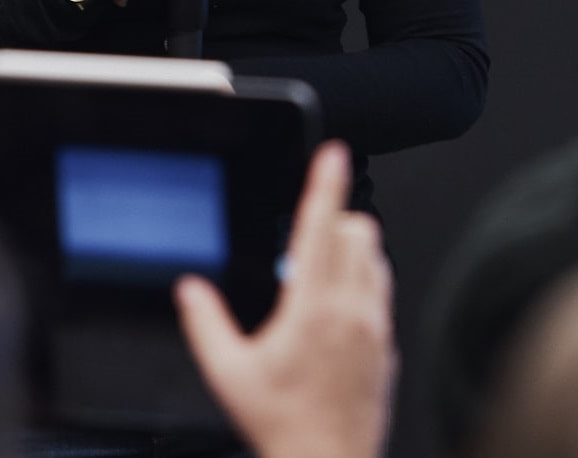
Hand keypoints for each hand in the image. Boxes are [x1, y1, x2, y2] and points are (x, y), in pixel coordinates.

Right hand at [173, 141, 396, 457]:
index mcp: (312, 307)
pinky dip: (365, 277)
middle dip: (335, 215)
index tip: (333, 152)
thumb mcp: (229, 374)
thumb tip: (190, 289)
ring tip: (321, 264)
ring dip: (352, 245)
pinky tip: (339, 301)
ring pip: (375, 254)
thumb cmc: (284, 425)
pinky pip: (383, 288)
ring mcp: (374, 327)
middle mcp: (350, 310)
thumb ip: (205, 324)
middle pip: (357, 229)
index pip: (322, 226)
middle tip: (308, 227)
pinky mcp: (387, 345)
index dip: (327, 181)